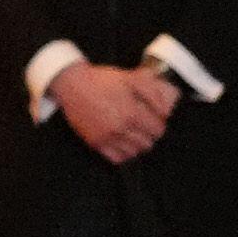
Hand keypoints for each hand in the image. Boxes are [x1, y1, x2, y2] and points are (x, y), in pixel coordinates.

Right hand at [53, 59, 178, 165]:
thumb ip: (153, 93)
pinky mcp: (95, 143)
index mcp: (131, 112)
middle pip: (148, 143)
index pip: (158, 130)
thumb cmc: (102, 80)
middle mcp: (120, 128)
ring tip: (132, 133)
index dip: (159, 123)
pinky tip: (122, 142)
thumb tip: (166, 111)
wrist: (72, 85)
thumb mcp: (131, 78)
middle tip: (143, 125)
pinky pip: (117, 158)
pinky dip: (123, 153)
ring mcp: (106, 138)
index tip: (154, 118)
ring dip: (137, 144)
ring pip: (134, 153)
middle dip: (149, 134)